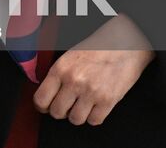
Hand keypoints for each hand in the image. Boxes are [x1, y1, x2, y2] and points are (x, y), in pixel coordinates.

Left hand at [34, 15, 155, 125]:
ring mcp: (91, 92)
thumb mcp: (69, 56)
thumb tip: (48, 95)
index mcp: (60, 69)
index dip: (42, 106)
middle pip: (57, 112)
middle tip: (67, 106)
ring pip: (75, 120)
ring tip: (82, 105)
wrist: (125, 44)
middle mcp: (73, 81)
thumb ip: (57, 75)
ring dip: (78, 115)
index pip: (41, 99)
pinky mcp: (108, 100)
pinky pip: (94, 121)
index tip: (46, 107)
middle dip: (61, 112)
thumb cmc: (97, 48)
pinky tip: (95, 107)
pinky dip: (94, 117)